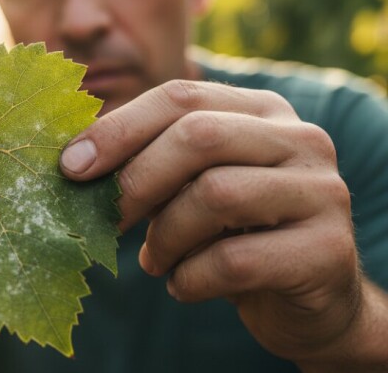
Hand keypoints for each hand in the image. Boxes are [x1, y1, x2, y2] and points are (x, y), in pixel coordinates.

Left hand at [59, 80, 366, 364]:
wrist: (311, 302)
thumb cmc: (233, 235)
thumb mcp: (192, 187)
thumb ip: (151, 163)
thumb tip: (73, 161)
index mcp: (260, 111)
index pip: (180, 96)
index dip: (118, 129)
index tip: (70, 166)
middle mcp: (300, 138)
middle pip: (198, 137)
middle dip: (136, 180)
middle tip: (106, 221)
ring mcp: (322, 191)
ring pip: (216, 195)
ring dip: (166, 236)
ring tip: (154, 260)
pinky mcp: (327, 250)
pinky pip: (234, 260)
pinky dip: (190, 279)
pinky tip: (183, 286)